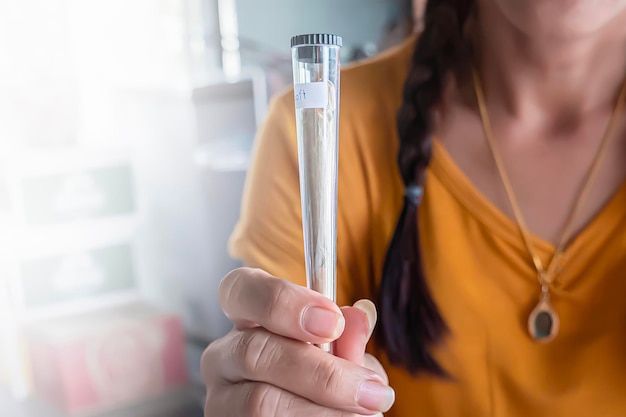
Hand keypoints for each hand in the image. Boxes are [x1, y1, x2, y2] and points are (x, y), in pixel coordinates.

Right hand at [201, 267, 394, 415]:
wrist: (309, 415)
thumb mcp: (340, 355)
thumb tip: (358, 317)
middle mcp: (223, 355)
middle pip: (255, 352)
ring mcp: (220, 398)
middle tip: (370, 390)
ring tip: (363, 414)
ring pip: (260, 402)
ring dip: (321, 411)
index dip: (283, 301)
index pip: (241, 289)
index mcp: (246, 317)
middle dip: (322, 374)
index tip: (333, 322)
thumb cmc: (323, 380)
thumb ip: (347, 337)